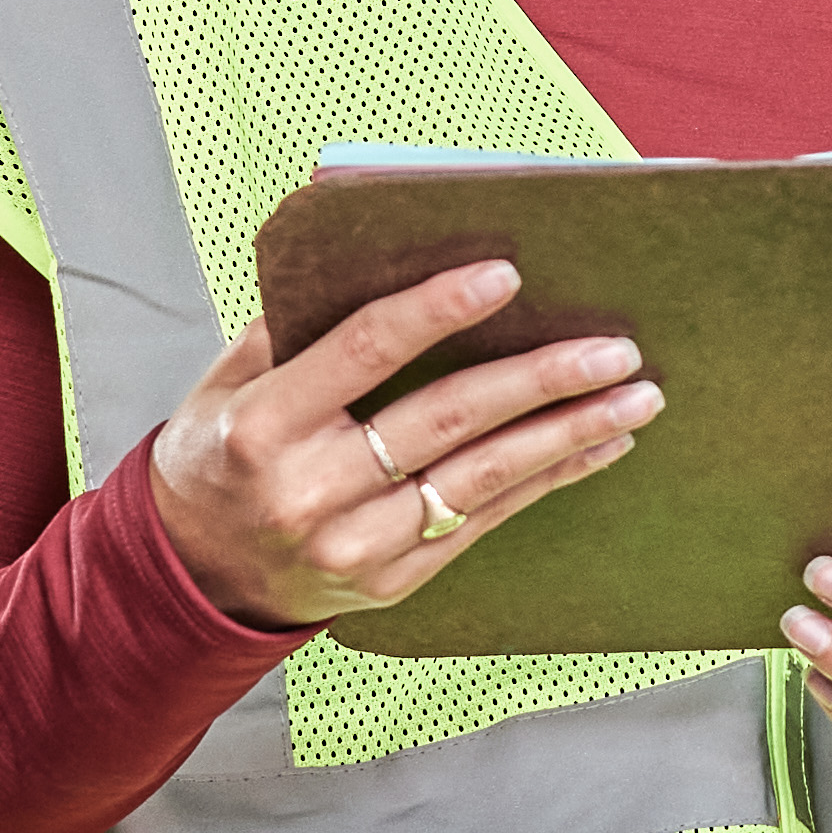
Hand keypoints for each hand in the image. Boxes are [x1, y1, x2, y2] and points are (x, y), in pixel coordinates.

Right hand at [150, 261, 656, 632]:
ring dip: (570, 434)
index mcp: (266, 426)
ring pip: (482, 479)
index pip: (363, 352)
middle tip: (615, 347)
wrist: (194, 576)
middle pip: (447, 419)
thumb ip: (292, 325)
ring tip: (637, 396)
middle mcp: (313, 491)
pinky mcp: (394, 582)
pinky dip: (549, 480)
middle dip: (541, 378)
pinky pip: (486, 520)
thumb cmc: (217, 457)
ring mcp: (357, 545)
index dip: (436, 310)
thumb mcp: (225, 383)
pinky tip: (598, 445)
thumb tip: (376, 250)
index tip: (506, 274)